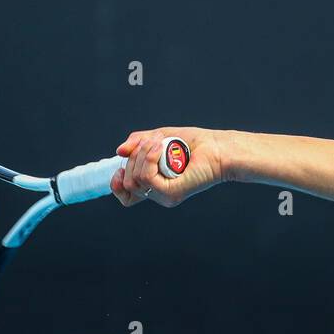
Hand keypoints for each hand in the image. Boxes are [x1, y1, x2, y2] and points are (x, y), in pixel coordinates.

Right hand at [111, 126, 227, 207]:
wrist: (217, 148)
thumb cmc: (194, 143)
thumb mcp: (159, 137)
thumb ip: (138, 143)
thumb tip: (119, 151)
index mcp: (154, 184)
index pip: (126, 195)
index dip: (117, 183)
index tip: (121, 167)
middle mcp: (158, 193)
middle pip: (127, 183)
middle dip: (133, 157)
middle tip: (152, 142)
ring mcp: (164, 195)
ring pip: (135, 180)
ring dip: (142, 155)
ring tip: (158, 142)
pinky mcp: (172, 193)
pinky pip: (147, 177)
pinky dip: (149, 158)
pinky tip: (159, 147)